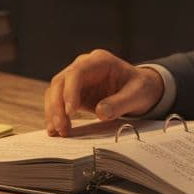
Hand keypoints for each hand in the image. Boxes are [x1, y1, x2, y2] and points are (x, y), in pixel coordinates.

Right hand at [43, 49, 163, 135]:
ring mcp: (77, 80)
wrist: (140, 89)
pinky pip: (58, 102)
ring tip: (57, 132)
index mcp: (99, 61)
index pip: (76, 72)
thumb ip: (120, 103)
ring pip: (54, 92)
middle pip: (60, 82)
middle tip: (61, 127)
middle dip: (57, 105)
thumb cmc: (140, 87)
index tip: (71, 111)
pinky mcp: (74, 93)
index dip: (70, 91)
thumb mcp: (137, 95)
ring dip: (53, 112)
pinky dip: (55, 115)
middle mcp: (84, 66)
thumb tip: (101, 112)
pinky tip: (56, 130)